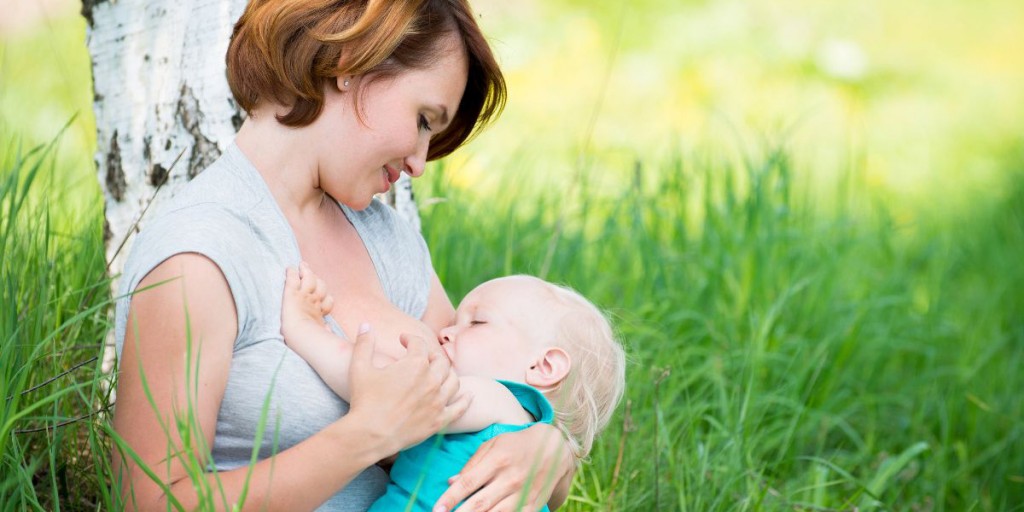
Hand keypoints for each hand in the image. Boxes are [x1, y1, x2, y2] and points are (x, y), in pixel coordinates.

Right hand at [346, 324, 469, 455]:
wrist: (370, 434)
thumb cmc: (364, 400)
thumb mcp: (359, 367)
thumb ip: (364, 343)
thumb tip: (365, 324)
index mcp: (415, 364)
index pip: (419, 343)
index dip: (409, 338)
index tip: (403, 340)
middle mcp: (431, 380)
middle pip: (440, 360)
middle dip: (431, 355)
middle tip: (421, 357)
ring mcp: (438, 401)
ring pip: (454, 381)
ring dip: (447, 373)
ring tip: (440, 373)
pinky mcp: (439, 420)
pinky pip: (460, 407)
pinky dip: (466, 399)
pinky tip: (469, 395)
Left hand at [433, 423, 573, 511]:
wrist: (555, 448)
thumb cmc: (517, 444)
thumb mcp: (494, 444)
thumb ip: (472, 464)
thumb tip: (451, 482)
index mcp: (498, 460)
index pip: (468, 482)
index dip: (450, 498)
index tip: (437, 509)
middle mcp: (510, 479)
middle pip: (479, 504)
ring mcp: (522, 494)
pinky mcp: (532, 506)